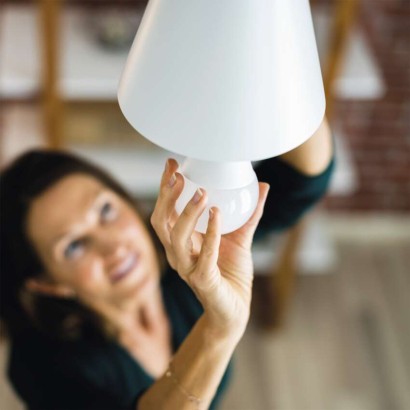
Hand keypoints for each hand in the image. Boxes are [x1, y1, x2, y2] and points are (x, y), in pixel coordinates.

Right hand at [151, 159, 268, 337]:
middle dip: (166, 196)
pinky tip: (218, 214)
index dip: (165, 188)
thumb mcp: (241, 237)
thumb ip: (250, 213)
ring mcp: (187, 268)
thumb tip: (263, 185)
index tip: (173, 164)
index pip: (165, 210)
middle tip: (179, 175)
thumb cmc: (232, 273)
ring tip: (202, 193)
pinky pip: (204, 255)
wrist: (235, 309)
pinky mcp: (202, 281)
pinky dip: (211, 234)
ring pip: (176, 237)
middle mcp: (177, 253)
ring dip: (187, 213)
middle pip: (161, 221)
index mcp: (181, 241)